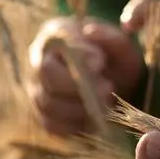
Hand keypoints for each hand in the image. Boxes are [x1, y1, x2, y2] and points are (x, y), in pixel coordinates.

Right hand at [28, 16, 141, 135]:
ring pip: (48, 104)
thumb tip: (90, 33)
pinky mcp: (44, 115)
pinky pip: (52, 125)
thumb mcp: (120, 45)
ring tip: (105, 105)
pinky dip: (75, 126)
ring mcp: (38, 90)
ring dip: (81, 108)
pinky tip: (93, 120)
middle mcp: (39, 62)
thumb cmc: (115, 59)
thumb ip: (109, 37)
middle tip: (107, 88)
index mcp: (55, 37)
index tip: (101, 63)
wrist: (115, 83)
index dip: (76, 57)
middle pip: (47, 77)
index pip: (54, 45)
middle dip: (79, 87)